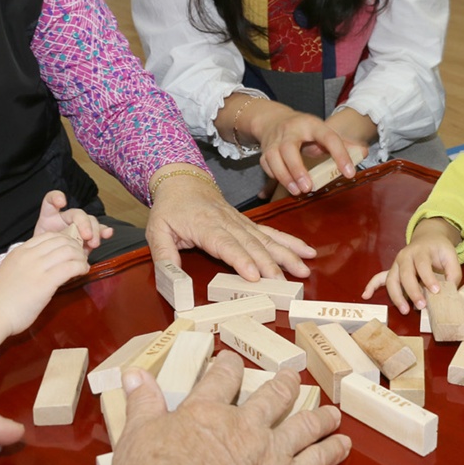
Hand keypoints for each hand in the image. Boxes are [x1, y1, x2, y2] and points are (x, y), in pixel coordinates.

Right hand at [0, 231, 87, 345]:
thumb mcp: (12, 272)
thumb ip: (27, 265)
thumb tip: (44, 267)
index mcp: (19, 251)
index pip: (48, 236)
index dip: (64, 240)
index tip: (70, 250)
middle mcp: (29, 255)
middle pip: (61, 240)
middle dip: (75, 247)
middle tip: (80, 257)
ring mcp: (37, 267)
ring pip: (68, 251)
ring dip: (80, 257)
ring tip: (83, 265)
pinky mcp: (46, 282)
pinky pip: (71, 267)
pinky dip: (81, 267)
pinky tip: (83, 272)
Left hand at [33, 190, 111, 252]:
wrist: (46, 265)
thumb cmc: (40, 253)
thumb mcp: (34, 247)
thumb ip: (40, 243)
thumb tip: (46, 245)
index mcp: (49, 217)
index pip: (51, 201)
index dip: (56, 197)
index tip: (62, 202)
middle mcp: (65, 220)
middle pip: (77, 214)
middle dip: (84, 223)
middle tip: (86, 236)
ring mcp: (78, 229)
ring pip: (90, 222)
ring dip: (95, 231)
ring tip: (94, 242)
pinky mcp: (87, 239)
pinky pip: (98, 231)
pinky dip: (104, 231)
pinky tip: (108, 233)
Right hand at [111, 351, 349, 464]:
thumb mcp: (136, 438)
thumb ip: (141, 404)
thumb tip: (134, 375)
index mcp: (205, 412)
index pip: (220, 379)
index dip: (227, 367)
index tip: (231, 361)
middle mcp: (243, 426)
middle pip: (270, 396)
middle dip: (282, 385)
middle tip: (290, 376)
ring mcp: (269, 453)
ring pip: (301, 425)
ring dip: (318, 416)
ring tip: (331, 412)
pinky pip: (317, 460)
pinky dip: (332, 451)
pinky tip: (342, 445)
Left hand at [147, 171, 315, 280]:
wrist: (183, 180)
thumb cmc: (170, 208)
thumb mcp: (156, 230)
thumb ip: (164, 257)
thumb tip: (172, 282)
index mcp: (205, 225)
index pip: (225, 244)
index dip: (241, 259)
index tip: (255, 275)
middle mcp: (227, 222)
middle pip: (252, 244)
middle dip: (270, 264)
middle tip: (284, 283)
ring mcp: (241, 222)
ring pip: (267, 238)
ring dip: (287, 254)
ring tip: (304, 269)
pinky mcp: (248, 224)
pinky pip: (271, 232)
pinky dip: (290, 242)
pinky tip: (306, 250)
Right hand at [247, 101, 362, 195]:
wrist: (274, 119)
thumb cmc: (303, 130)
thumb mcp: (322, 131)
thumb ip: (342, 143)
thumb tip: (363, 152)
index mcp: (312, 125)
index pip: (329, 137)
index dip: (340, 155)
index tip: (349, 173)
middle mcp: (291, 131)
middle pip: (289, 148)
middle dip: (297, 168)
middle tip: (309, 187)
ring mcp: (275, 141)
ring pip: (273, 157)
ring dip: (284, 176)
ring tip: (297, 191)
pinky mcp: (265, 151)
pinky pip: (266, 164)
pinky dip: (274, 176)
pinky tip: (286, 185)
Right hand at [361, 217, 461, 313]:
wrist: (428, 238)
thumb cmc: (439, 249)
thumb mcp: (451, 256)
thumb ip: (453, 272)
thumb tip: (450, 290)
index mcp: (420, 250)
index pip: (422, 265)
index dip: (429, 278)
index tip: (436, 291)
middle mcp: (405, 256)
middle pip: (405, 274)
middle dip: (412, 291)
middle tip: (422, 305)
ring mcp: (396, 264)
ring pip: (391, 279)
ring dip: (396, 296)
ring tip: (405, 310)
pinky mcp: (392, 270)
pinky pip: (379, 277)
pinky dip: (371, 286)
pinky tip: (366, 295)